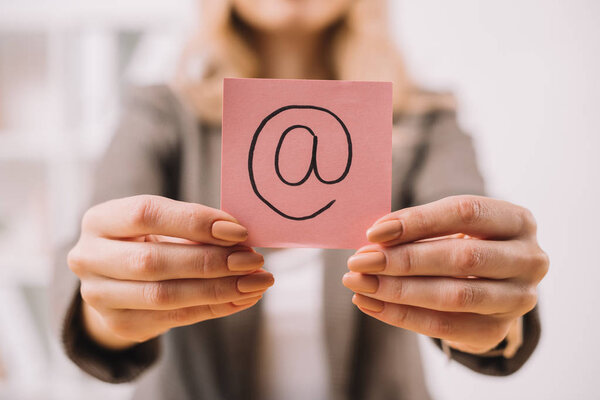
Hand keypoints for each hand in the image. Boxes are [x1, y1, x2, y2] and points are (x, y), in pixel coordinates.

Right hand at [68, 195, 272, 349]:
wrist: (118, 279)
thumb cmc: (150, 240)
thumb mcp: (163, 224)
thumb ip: (194, 227)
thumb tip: (240, 238)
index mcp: (100, 220)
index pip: (146, 214)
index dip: (195, 221)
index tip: (238, 231)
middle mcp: (89, 258)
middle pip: (154, 262)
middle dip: (211, 261)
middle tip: (253, 260)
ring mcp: (99, 296)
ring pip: (164, 296)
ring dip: (219, 289)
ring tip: (256, 283)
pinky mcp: (119, 324)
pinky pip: (174, 318)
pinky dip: (215, 308)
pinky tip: (242, 298)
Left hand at [342, 195, 547, 353]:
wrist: (491, 284)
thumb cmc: (464, 243)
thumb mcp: (450, 227)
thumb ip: (418, 228)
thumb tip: (374, 238)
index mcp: (517, 220)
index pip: (465, 213)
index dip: (417, 221)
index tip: (374, 232)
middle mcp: (529, 259)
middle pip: (461, 258)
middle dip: (403, 260)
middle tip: (359, 261)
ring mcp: (519, 299)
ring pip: (454, 296)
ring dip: (398, 291)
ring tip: (359, 284)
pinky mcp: (497, 330)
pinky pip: (444, 327)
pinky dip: (401, 315)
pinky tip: (370, 303)